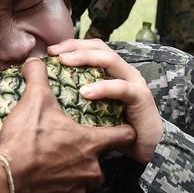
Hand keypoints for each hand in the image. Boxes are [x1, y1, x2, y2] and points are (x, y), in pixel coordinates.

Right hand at [0, 57, 136, 192]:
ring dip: (74, 173)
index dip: (123, 129)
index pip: (124, 135)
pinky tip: (40, 180)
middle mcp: (90, 170)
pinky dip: (55, 190)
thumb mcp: (34, 100)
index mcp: (91, 143)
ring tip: (55, 162)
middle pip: (102, 162)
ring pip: (83, 182)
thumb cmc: (26, 139)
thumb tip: (35, 59)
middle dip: (90, 155)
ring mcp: (76, 191)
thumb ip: (38, 76)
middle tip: (72, 145)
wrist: (5, 179)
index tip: (119, 126)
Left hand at [48, 39, 162, 162]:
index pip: (93, 48)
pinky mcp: (141, 97)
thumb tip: (47, 92)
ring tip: (65, 62)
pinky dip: (102, 88)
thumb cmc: (117, 128)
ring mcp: (134, 82)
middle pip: (100, 47)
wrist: (146, 148)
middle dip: (75, 46)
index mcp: (113, 71)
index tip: (50, 51)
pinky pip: (121, 88)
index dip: (71, 45)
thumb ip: (79, 96)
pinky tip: (85, 92)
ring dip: (85, 58)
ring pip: (110, 60)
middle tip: (54, 53)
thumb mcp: (94, 108)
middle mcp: (125, 71)